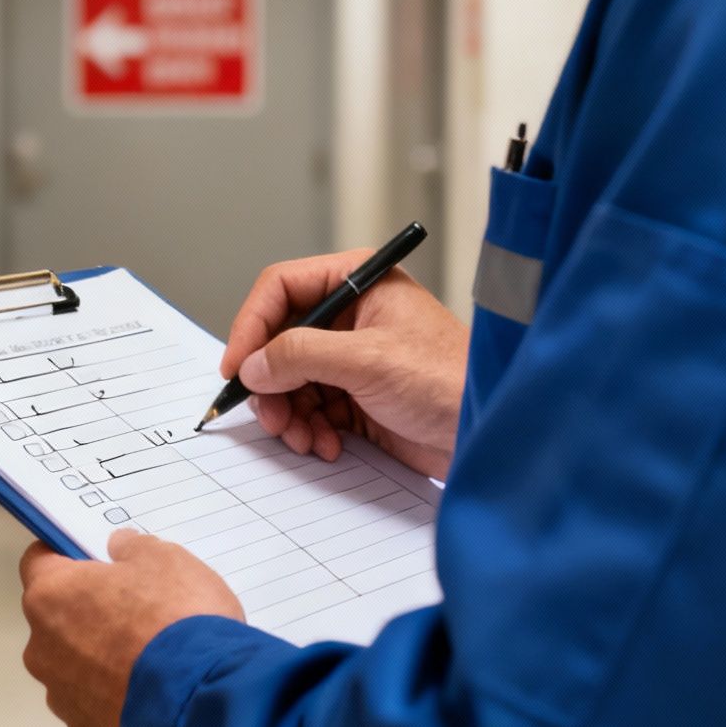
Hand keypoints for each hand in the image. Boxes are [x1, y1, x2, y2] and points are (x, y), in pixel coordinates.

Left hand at [19, 530, 243, 726]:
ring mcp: (61, 695)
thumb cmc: (177, 623)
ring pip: (76, 665)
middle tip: (138, 607)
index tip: (92, 556)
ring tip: (154, 655)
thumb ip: (134, 548)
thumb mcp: (166, 560)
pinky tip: (155, 690)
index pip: (38, 561)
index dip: (66, 554)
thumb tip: (120, 549)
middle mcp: (43, 647)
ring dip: (104, 657)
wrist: (199, 705)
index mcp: (51, 595)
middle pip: (58, 616)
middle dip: (91, 610)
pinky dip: (119, 696)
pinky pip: (97, 705)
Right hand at [223, 250, 467, 479]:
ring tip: (303, 438)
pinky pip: (310, 408)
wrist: (488, 432)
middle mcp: (351, 315)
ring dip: (288, 413)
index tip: (237, 366)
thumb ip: (302, 355)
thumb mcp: (368, 360)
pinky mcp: (357, 396)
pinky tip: (325, 444)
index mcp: (358, 282)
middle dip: (271, 383)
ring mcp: (352, 357)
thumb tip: (252, 365)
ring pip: (290, 379)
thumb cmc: (450, 380)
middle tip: (271, 417)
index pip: (281, 288)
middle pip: (279, 340)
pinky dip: (308, 429)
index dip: (251, 326)